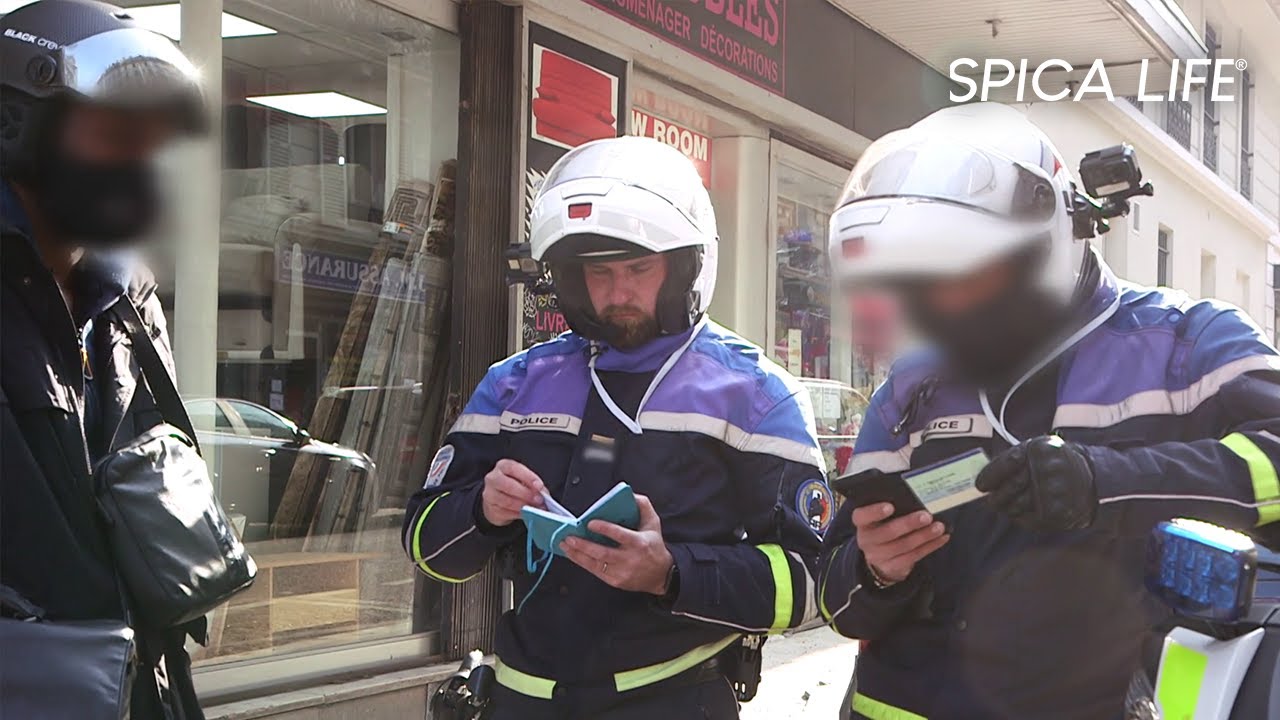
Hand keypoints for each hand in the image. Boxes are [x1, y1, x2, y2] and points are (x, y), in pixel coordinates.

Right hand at [480, 459, 545, 526]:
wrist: (498, 498)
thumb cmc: (515, 485)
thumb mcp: (524, 479)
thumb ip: (534, 484)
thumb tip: (543, 494)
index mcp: (503, 466)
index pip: (513, 468)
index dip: (528, 477)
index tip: (539, 486)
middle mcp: (493, 478)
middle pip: (508, 485)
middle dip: (526, 494)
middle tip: (539, 500)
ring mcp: (489, 495)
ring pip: (506, 501)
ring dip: (523, 506)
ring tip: (535, 509)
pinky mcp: (490, 509)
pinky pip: (505, 513)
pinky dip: (518, 514)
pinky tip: (526, 514)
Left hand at [561, 494, 673, 594]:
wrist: (661, 575)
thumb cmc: (654, 545)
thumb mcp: (653, 523)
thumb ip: (642, 506)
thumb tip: (629, 494)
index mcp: (639, 543)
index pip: (620, 535)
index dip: (604, 529)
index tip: (590, 523)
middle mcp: (630, 559)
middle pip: (603, 553)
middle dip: (583, 545)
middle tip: (568, 537)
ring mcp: (622, 572)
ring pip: (596, 564)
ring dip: (577, 555)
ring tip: (565, 545)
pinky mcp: (616, 581)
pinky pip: (596, 572)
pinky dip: (582, 563)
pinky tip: (573, 555)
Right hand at [853, 504, 948, 584]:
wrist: (880, 555)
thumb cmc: (883, 526)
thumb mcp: (880, 517)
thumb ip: (891, 507)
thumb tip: (914, 498)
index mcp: (862, 523)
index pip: (862, 516)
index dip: (874, 512)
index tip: (890, 506)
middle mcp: (867, 540)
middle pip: (887, 533)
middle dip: (908, 524)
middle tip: (926, 516)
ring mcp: (878, 556)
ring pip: (903, 546)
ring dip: (923, 536)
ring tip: (939, 527)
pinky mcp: (893, 566)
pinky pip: (914, 556)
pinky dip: (930, 546)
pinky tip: (941, 537)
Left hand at [975, 435, 1096, 531]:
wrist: (1090, 478)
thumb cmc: (1053, 463)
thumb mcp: (1034, 450)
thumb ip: (1009, 461)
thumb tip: (981, 482)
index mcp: (1040, 450)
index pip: (1004, 466)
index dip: (988, 477)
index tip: (981, 485)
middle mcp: (1048, 470)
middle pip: (1006, 490)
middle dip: (996, 497)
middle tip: (993, 500)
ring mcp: (1054, 492)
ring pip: (1014, 507)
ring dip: (1008, 509)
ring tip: (1013, 504)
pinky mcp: (1059, 513)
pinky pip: (1028, 521)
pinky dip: (1022, 518)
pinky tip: (1025, 512)